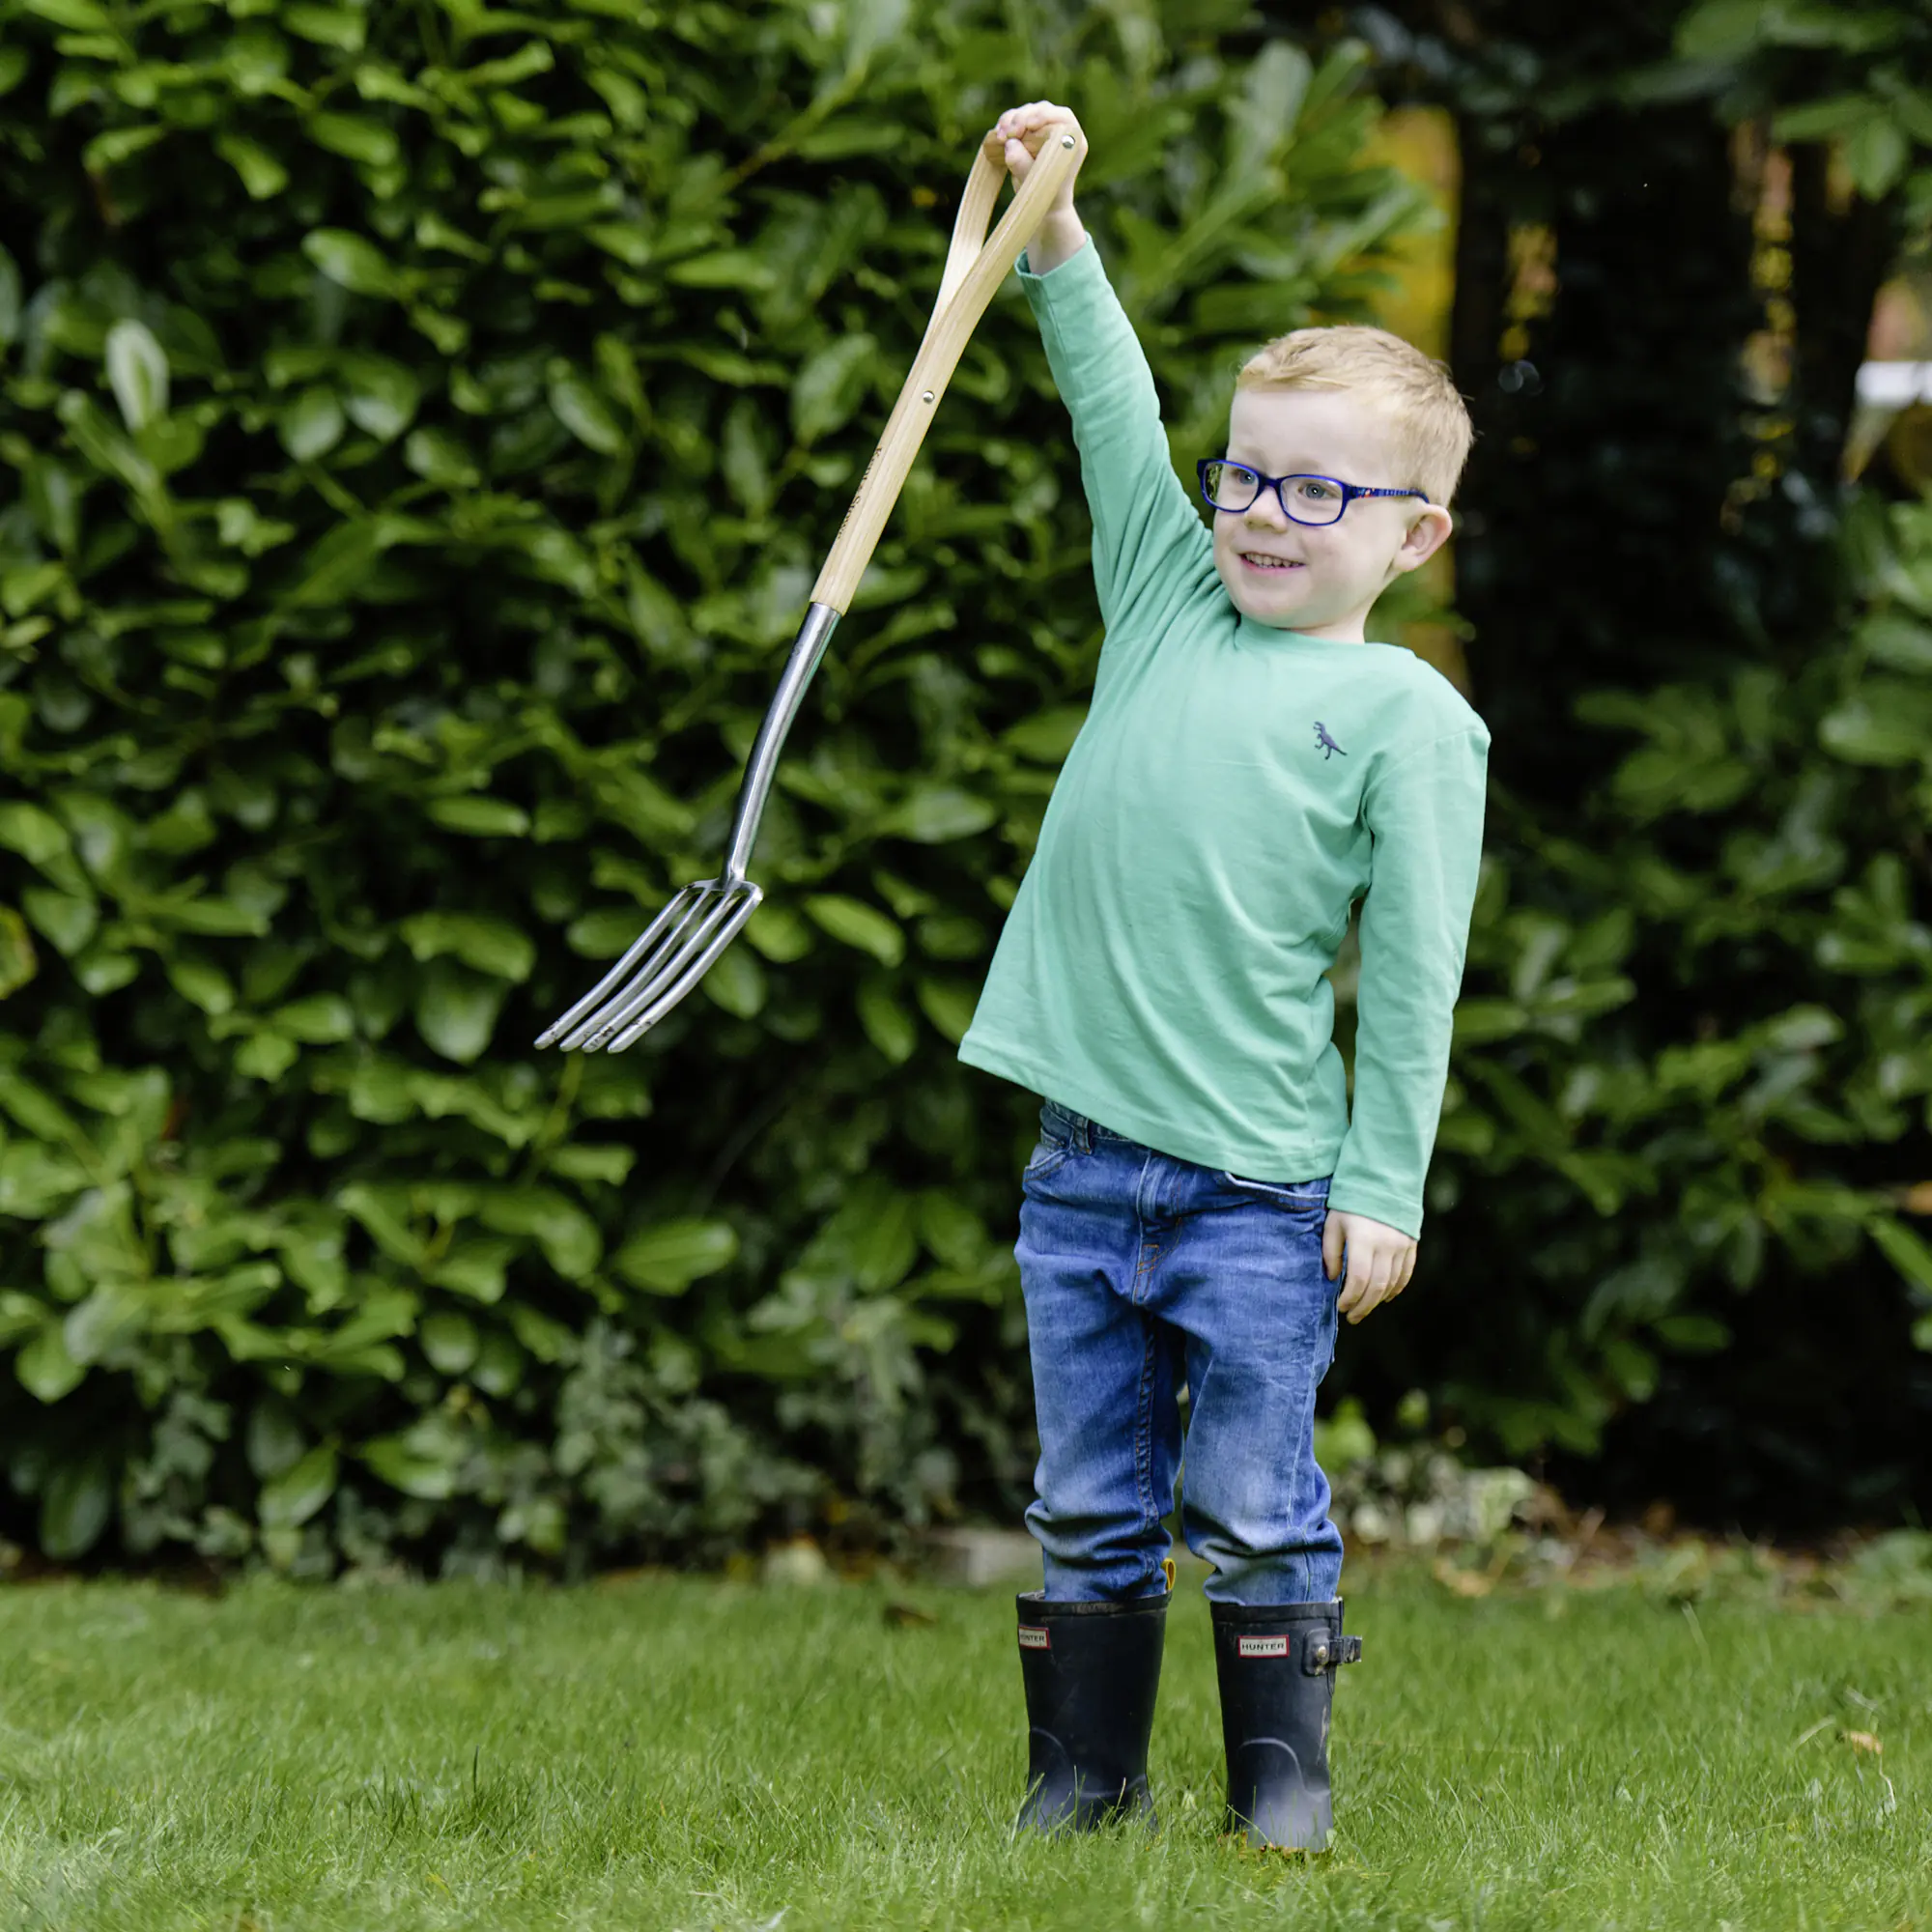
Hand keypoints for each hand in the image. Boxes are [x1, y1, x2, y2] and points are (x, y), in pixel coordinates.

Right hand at [986, 101, 1087, 218]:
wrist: (1045, 205)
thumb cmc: (1047, 195)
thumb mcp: (1036, 183)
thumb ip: (1023, 165)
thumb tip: (1010, 145)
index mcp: (1072, 140)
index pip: (1063, 116)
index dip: (1045, 115)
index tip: (1029, 124)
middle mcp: (1059, 130)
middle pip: (1042, 110)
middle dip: (1022, 118)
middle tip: (1009, 133)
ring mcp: (1043, 129)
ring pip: (1026, 113)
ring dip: (1010, 120)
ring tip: (1000, 137)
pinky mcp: (1028, 132)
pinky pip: (1015, 120)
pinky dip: (1005, 125)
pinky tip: (997, 136)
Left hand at [1322, 1209, 1415, 1324]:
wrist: (1382, 1180)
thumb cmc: (1351, 1202)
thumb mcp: (1334, 1223)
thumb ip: (1331, 1251)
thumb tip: (1333, 1278)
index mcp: (1363, 1239)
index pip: (1359, 1279)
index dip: (1350, 1298)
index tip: (1340, 1306)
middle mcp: (1385, 1245)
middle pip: (1377, 1286)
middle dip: (1363, 1306)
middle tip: (1352, 1317)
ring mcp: (1401, 1246)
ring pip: (1392, 1283)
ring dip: (1378, 1301)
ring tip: (1364, 1309)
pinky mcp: (1411, 1244)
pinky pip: (1406, 1273)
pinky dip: (1396, 1288)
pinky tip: (1384, 1297)